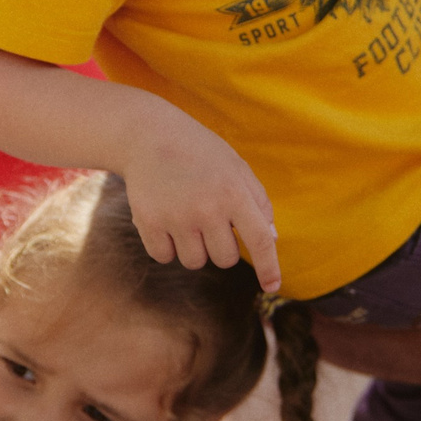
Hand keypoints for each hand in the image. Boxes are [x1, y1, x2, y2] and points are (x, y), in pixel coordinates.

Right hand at [122, 111, 279, 291]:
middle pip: (225, 259)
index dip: (269, 267)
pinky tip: (164, 220)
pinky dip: (166, 246)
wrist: (149, 135)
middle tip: (209, 219)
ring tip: (185, 217)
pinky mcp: (148, 222)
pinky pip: (164, 257)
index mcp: (234, 193)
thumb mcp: (236, 167)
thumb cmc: (200, 153)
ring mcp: (176, 217)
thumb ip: (258, 201)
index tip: (272, 285)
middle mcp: (207, 208)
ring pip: (195, 261)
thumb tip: (271, 239)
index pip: (259, 240)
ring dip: (193, 247)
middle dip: (221, 247)